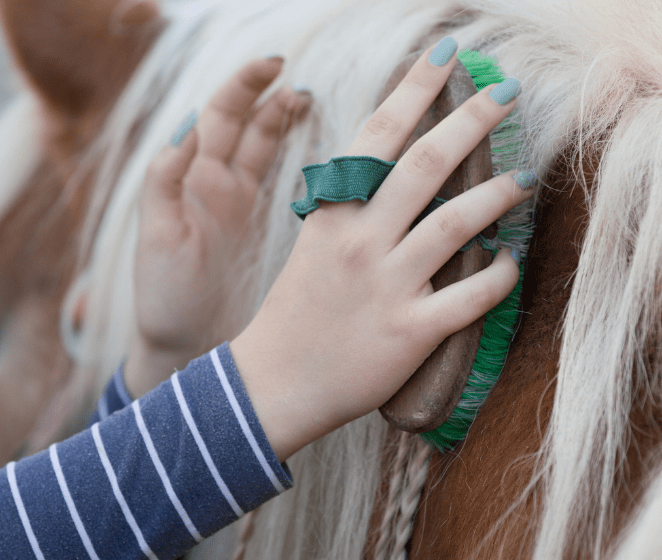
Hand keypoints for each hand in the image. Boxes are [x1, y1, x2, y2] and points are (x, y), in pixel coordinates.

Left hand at [125, 58, 310, 396]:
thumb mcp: (156, 238)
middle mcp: (218, 186)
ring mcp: (244, 206)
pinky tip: (329, 157)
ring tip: (313, 105)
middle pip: (248, 125)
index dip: (243, 86)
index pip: (219, 117)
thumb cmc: (164, 297)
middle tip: (304, 85)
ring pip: (269, 149)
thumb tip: (187, 125)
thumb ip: (164, 181)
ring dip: (288, 122)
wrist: (183, 345)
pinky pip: (287, 185)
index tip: (274, 66)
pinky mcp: (265, 230)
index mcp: (191, 181)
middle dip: (272, 97)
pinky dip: (305, 164)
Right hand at [231, 40, 532, 460]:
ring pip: (454, 224)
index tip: (445, 56)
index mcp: (331, 215)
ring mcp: (385, 285)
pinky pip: (470, 296)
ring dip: (498, 194)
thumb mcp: (312, 248)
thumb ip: (349, 212)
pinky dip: (499, 276)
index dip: (413, 91)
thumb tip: (394, 179)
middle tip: (506, 92)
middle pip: (424, 165)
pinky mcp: (411, 331)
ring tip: (525, 176)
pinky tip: (510, 261)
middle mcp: (360, 242)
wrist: (275, 382)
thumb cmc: (293, 314)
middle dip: (471, 120)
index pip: (375, 137)